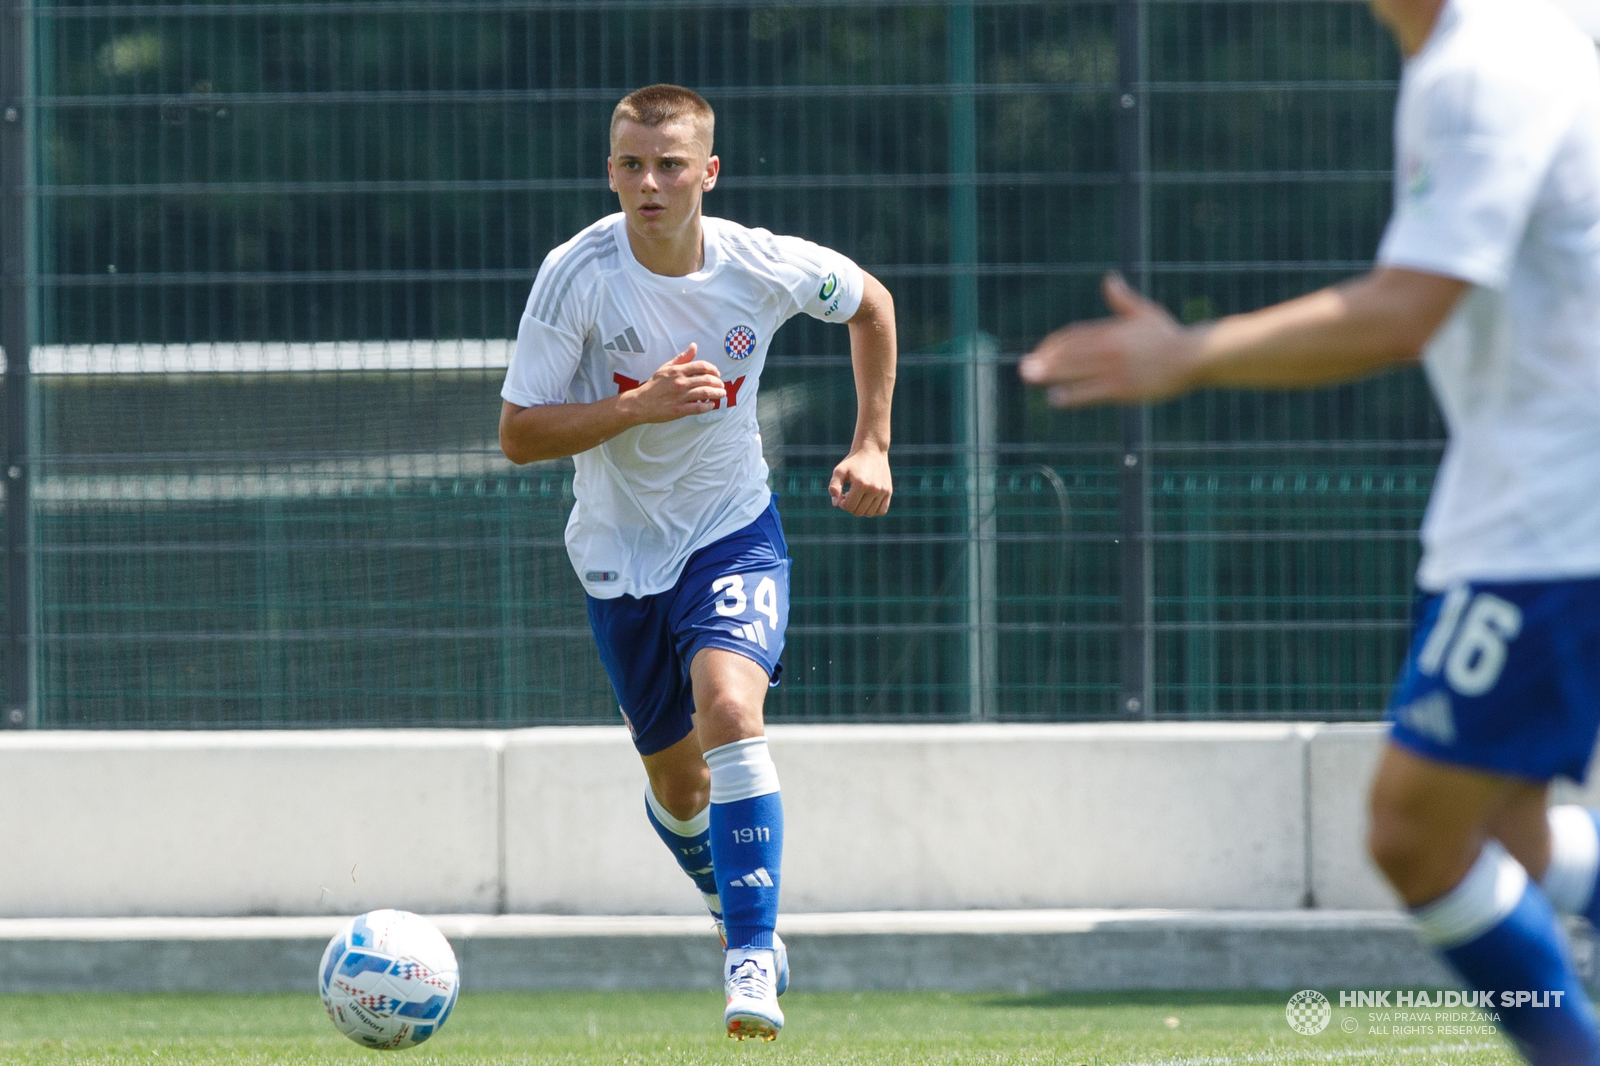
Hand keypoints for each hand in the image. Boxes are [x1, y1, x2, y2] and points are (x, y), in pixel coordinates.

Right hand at [622, 344, 725, 423]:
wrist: (640, 403)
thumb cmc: (654, 385)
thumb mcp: (666, 367)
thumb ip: (682, 358)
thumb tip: (694, 346)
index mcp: (678, 371)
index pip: (701, 366)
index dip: (713, 369)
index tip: (717, 373)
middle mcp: (680, 382)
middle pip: (706, 380)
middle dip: (718, 383)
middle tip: (721, 385)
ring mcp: (680, 396)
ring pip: (705, 393)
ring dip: (717, 393)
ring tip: (722, 394)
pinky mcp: (679, 410)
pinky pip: (698, 408)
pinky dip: (708, 406)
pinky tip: (711, 405)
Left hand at [829, 444, 891, 516]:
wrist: (872, 450)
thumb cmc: (853, 461)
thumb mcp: (839, 471)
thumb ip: (834, 487)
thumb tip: (836, 504)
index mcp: (861, 484)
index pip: (849, 507)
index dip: (842, 504)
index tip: (842, 494)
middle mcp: (874, 489)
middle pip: (859, 512)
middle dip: (850, 506)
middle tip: (849, 494)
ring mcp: (883, 490)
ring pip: (870, 513)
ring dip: (861, 508)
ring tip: (858, 496)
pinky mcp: (889, 491)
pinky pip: (882, 510)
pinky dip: (873, 510)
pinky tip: (867, 500)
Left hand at [1018, 274, 1200, 406]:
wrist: (1193, 357)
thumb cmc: (1170, 335)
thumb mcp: (1145, 313)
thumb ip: (1123, 299)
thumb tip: (1109, 279)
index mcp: (1112, 330)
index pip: (1074, 335)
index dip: (1054, 345)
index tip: (1040, 353)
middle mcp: (1109, 348)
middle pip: (1069, 353)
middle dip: (1044, 360)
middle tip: (1023, 368)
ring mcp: (1115, 369)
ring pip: (1075, 372)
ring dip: (1051, 375)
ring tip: (1031, 378)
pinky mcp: (1123, 389)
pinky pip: (1091, 393)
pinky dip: (1072, 395)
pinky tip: (1055, 398)